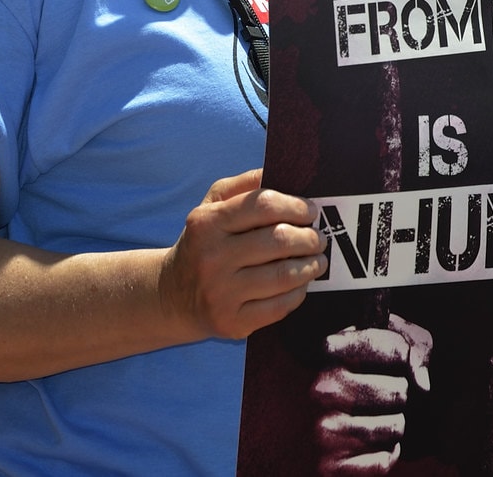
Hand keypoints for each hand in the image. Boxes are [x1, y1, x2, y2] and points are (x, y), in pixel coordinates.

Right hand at [158, 169, 325, 341]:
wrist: (172, 295)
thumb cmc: (204, 242)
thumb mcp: (211, 205)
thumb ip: (244, 184)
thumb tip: (279, 170)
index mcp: (208, 223)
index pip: (263, 205)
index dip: (295, 206)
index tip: (311, 211)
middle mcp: (211, 258)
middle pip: (279, 241)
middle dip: (310, 238)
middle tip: (320, 238)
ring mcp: (221, 293)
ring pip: (283, 275)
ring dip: (311, 266)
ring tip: (318, 260)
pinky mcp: (232, 322)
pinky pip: (279, 307)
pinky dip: (299, 293)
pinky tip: (302, 283)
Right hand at [311, 313, 432, 474]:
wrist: (349, 428)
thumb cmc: (382, 379)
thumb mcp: (402, 347)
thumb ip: (416, 350)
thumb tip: (422, 385)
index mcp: (333, 352)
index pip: (393, 348)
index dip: (404, 356)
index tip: (399, 361)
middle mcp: (322, 389)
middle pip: (397, 392)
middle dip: (401, 396)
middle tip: (386, 398)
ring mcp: (323, 428)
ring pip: (394, 427)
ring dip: (396, 427)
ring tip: (379, 421)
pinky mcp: (329, 466)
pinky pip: (382, 461)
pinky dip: (386, 455)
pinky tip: (372, 446)